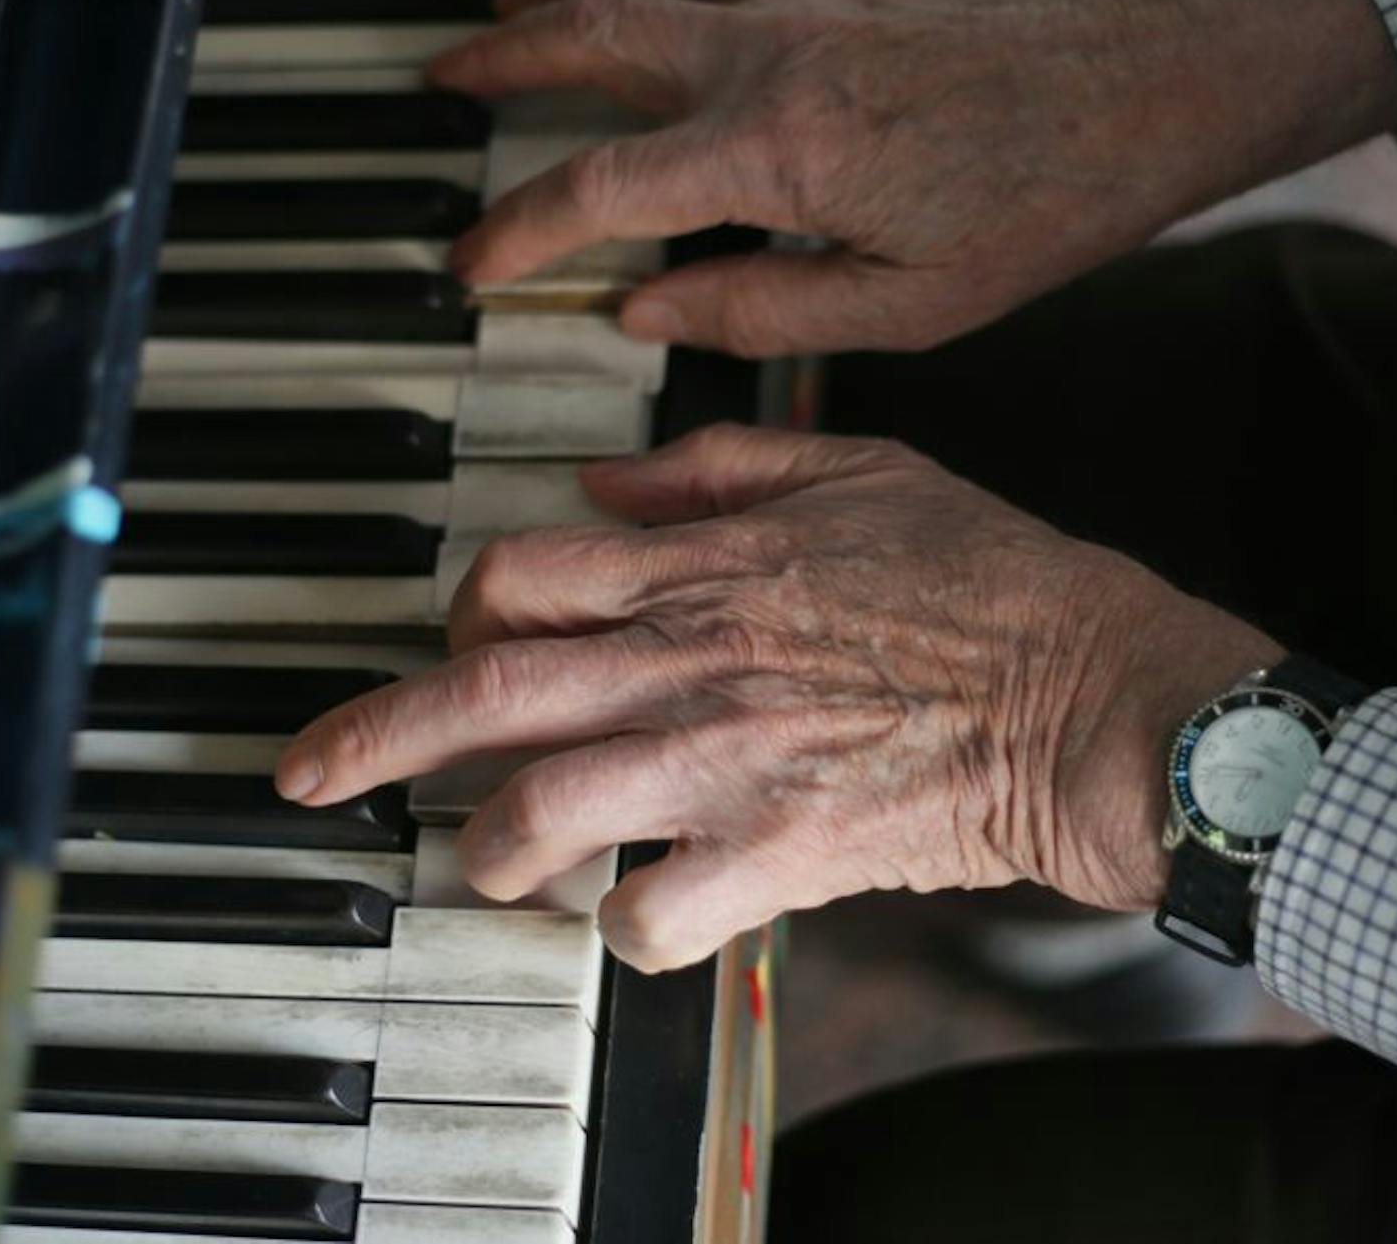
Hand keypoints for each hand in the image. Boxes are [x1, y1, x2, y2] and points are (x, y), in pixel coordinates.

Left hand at [275, 425, 1279, 972]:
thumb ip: (721, 466)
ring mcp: (728, 760)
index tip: (448, 641)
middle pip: (486, 691)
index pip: (521, 577)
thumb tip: (609, 485)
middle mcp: (692, 660)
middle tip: (303, 778)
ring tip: (479, 867)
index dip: (458, 612)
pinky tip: (636, 920)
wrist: (1093, 691)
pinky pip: (655, 913)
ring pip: (543, 810)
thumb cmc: (992, 579)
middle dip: (372, 737)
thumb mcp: (859, 468)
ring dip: (486, 848)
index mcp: (704, 567)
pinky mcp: (780, 853)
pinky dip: (626, 930)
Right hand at [428, 0, 1396, 356]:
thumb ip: (763, 311)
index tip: (472, 263)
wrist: (1142, 90)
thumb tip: (647, 311)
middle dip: (500, 59)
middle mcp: (774, 55)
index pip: (603, 188)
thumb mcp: (908, 307)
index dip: (520, 229)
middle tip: (442, 84)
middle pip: (593, 31)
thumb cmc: (1043, 202)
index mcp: (780, 150)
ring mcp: (804, 3)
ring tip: (505, 8)